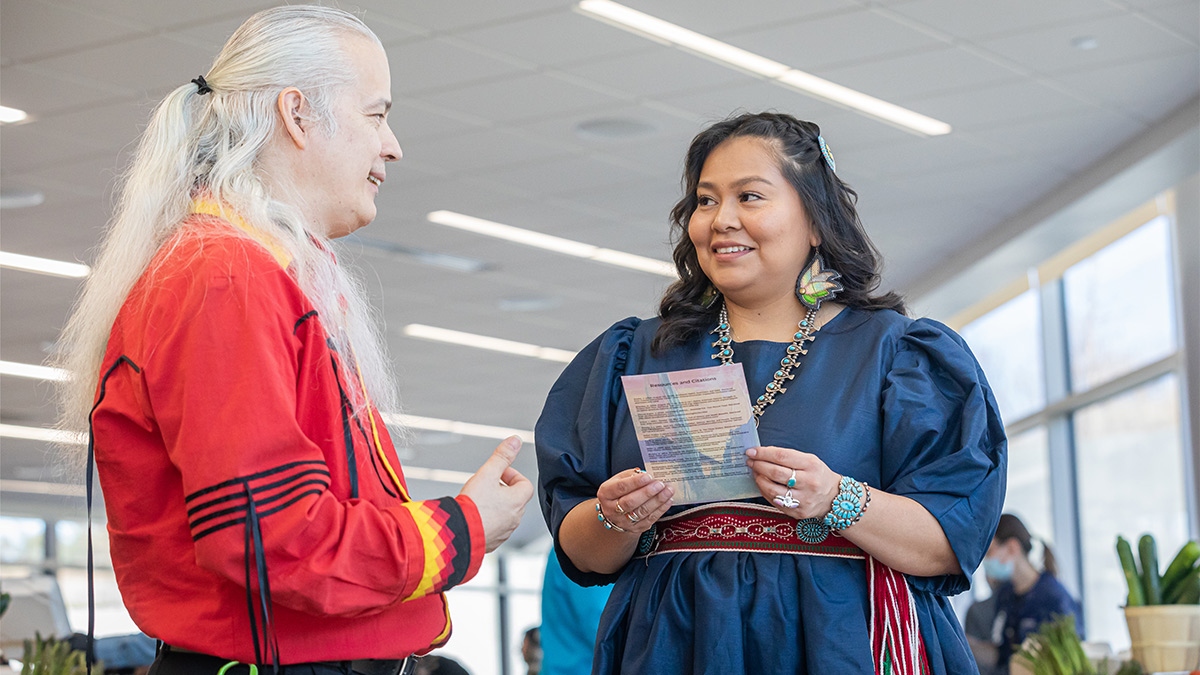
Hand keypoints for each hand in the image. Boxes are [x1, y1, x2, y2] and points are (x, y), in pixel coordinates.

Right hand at [460, 436, 533, 551]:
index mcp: (517, 501)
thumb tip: (515, 441)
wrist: (458, 532)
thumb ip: (502, 456)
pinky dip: (488, 521)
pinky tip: (474, 516)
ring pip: (506, 515)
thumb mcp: (487, 473)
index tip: (499, 474)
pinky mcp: (493, 542)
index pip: (525, 484)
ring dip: (497, 506)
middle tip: (487, 486)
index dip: (512, 476)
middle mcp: (514, 518)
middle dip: (504, 490)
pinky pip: (496, 529)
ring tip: (479, 501)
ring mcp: (504, 532)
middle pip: (516, 499)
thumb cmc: (472, 505)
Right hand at [595, 468, 673, 533]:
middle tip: (660, 484)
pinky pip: (649, 520)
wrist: (616, 511)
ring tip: (668, 491)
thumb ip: (632, 475)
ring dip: (657, 501)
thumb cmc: (620, 491)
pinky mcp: (635, 528)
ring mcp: (622, 521)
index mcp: (605, 493)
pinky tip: (668, 501)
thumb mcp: (620, 479)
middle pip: (630, 502)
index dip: (635, 482)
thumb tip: (648, 474)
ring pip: (641, 512)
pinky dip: (660, 510)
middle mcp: (611, 509)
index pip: (620, 488)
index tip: (648, 476)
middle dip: (647, 493)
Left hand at [745, 446, 838, 519]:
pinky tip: (762, 485)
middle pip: (776, 473)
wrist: (833, 497)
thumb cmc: (818, 475)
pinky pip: (775, 502)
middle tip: (750, 462)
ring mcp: (803, 499)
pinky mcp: (798, 512)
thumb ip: (788, 456)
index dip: (763, 453)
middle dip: (759, 466)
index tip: (751, 451)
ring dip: (759, 479)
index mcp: (811, 465)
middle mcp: (809, 482)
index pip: (782, 456)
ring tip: (755, 473)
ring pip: (773, 490)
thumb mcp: (809, 460)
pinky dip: (765, 492)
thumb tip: (763, 453)